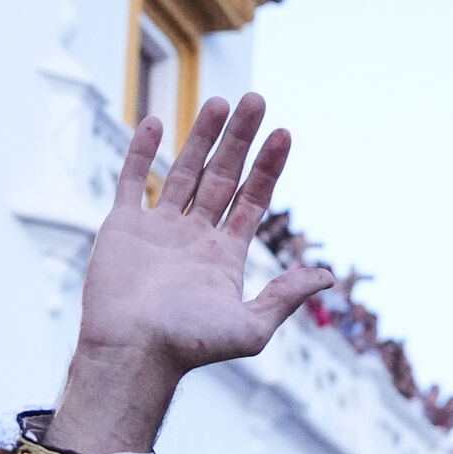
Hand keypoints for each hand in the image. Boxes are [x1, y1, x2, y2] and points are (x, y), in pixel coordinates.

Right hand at [50, 95, 335, 453]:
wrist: (132, 353)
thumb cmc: (189, 347)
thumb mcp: (252, 326)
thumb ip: (286, 296)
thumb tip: (330, 277)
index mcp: (224, 255)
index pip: (252, 199)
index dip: (269, 167)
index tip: (283, 133)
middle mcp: (194, 237)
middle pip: (222, 176)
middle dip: (240, 139)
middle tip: (256, 100)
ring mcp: (158, 229)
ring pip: (183, 171)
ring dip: (201, 136)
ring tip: (220, 102)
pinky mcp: (122, 227)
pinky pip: (133, 180)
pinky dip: (143, 151)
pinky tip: (156, 122)